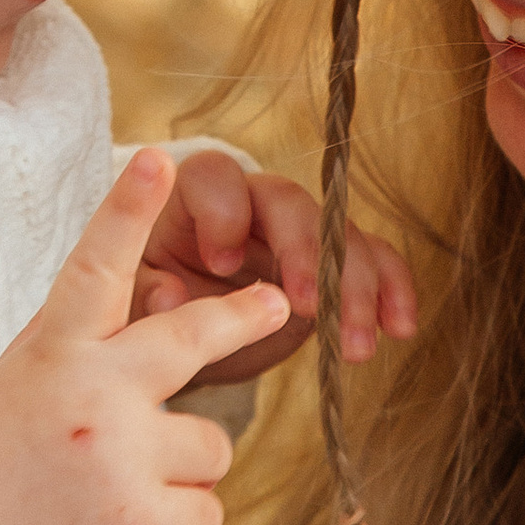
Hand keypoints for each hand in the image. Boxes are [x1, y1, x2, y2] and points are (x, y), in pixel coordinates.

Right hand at [0, 150, 288, 524]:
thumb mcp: (14, 391)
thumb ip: (80, 359)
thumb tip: (152, 338)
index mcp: (52, 355)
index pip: (96, 267)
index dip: (128, 209)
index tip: (159, 158)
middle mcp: (94, 398)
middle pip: (191, 339)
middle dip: (241, 317)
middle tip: (276, 300)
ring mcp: (123, 462)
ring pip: (210, 445)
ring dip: (179, 469)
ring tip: (112, 493)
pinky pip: (207, 511)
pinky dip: (176, 524)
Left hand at [135, 150, 416, 383]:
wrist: (169, 345)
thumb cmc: (139, 313)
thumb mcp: (124, 308)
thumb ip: (142, 297)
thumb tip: (168, 297)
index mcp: (189, 199)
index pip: (213, 177)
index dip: (222, 211)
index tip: (223, 262)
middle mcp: (248, 204)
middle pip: (288, 200)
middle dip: (305, 250)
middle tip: (308, 306)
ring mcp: (294, 232)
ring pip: (337, 232)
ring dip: (354, 285)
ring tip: (357, 347)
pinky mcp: (328, 266)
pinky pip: (370, 261)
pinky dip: (389, 289)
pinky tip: (399, 327)